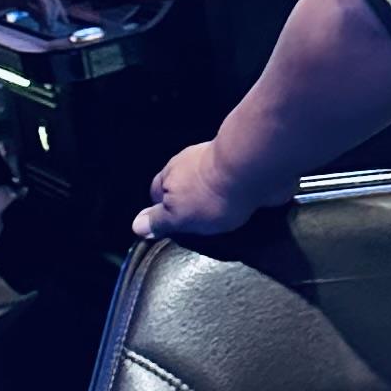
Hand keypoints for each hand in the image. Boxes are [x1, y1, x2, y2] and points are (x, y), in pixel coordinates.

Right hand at [1, 0, 73, 39]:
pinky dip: (46, 16)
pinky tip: (45, 24)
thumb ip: (33, 9)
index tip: (62, 20)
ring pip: (51, 4)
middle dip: (58, 15)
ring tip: (50, 28)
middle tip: (60, 26)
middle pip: (54, 1)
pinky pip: (45, 5)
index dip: (58, 10)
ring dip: (51, 18)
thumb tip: (42, 20)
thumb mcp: (22, 2)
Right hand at [134, 138, 270, 239]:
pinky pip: (237, 181)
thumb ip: (160, 221)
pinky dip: (238, 194)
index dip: (163, 211)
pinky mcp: (245, 166)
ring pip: (210, 183)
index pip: (158, 193)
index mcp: (171, 174)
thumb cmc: (210, 194)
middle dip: (190, 203)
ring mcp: (220, 163)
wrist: (253, 167)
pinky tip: (245, 207)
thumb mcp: (178, 215)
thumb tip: (137, 226)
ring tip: (224, 219)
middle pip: (184, 186)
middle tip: (199, 226)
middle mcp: (192, 165)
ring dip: (215, 198)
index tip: (172, 227)